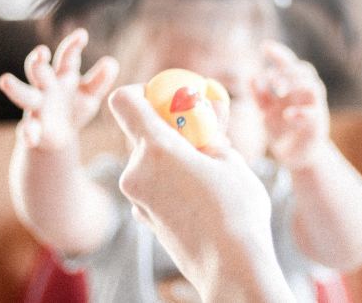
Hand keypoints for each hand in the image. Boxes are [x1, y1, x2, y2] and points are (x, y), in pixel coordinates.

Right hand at [0, 29, 118, 149]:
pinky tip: (30, 136)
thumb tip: (112, 63)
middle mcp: (46, 87)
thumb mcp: (90, 95)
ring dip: (16, 88)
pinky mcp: (33, 128)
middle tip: (40, 52)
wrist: (60, 137)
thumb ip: (99, 80)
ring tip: (4, 80)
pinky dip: (28, 132)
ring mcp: (37, 107)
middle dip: (38, 62)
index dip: (73, 45)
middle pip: (38, 71)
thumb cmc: (74, 108)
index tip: (82, 35)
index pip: (66, 57)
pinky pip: (27, 129)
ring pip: (23, 94)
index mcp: (62, 76)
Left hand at [107, 86, 292, 301]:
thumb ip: (210, 133)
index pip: (124, 101)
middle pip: (139, 132)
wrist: (231, 269)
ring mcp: (136, 198)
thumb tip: (206, 114)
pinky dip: (169, 181)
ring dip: (171, 157)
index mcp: (157, 149)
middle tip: (199, 133)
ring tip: (207, 169)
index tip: (167, 99)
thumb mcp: (231, 161)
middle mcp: (136, 171)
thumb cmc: (237, 212)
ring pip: (147, 161)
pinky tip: (198, 195)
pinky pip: (151, 186)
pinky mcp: (142, 218)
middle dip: (167, 128)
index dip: (142, 92)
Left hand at [253, 41, 330, 168]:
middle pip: (304, 71)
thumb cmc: (282, 130)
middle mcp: (306, 94)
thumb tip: (251, 76)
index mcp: (294, 87)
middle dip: (287, 70)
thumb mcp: (266, 111)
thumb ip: (259, 96)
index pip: (290, 64)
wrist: (297, 156)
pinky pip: (313, 114)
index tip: (264, 47)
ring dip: (296, 85)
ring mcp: (314, 108)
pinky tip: (287, 114)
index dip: (279, 54)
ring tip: (278, 91)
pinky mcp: (317, 126)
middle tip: (270, 78)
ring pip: (314, 87)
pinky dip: (300, 112)